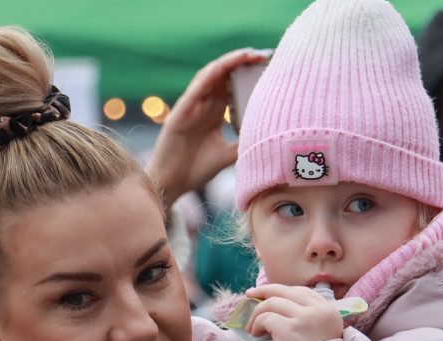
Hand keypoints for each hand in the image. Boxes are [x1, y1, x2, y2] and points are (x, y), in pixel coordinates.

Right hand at [147, 48, 270, 210]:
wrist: (173, 184)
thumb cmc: (196, 170)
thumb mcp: (227, 155)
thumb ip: (243, 144)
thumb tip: (267, 140)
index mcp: (214, 113)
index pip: (233, 86)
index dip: (249, 74)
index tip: (269, 67)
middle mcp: (203, 105)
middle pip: (224, 76)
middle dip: (243, 62)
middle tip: (264, 54)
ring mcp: (191, 106)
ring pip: (210, 76)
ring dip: (228, 63)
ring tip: (247, 54)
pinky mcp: (180, 112)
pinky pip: (195, 90)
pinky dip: (208, 77)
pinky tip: (221, 67)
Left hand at [245, 284, 342, 340]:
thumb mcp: (322, 334)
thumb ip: (309, 317)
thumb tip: (278, 304)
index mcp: (329, 310)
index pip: (302, 291)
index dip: (282, 291)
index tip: (268, 294)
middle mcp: (319, 311)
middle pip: (285, 291)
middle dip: (264, 291)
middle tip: (249, 294)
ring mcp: (305, 318)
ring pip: (272, 303)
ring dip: (257, 313)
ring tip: (252, 327)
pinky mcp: (290, 329)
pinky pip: (265, 318)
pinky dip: (257, 324)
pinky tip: (256, 334)